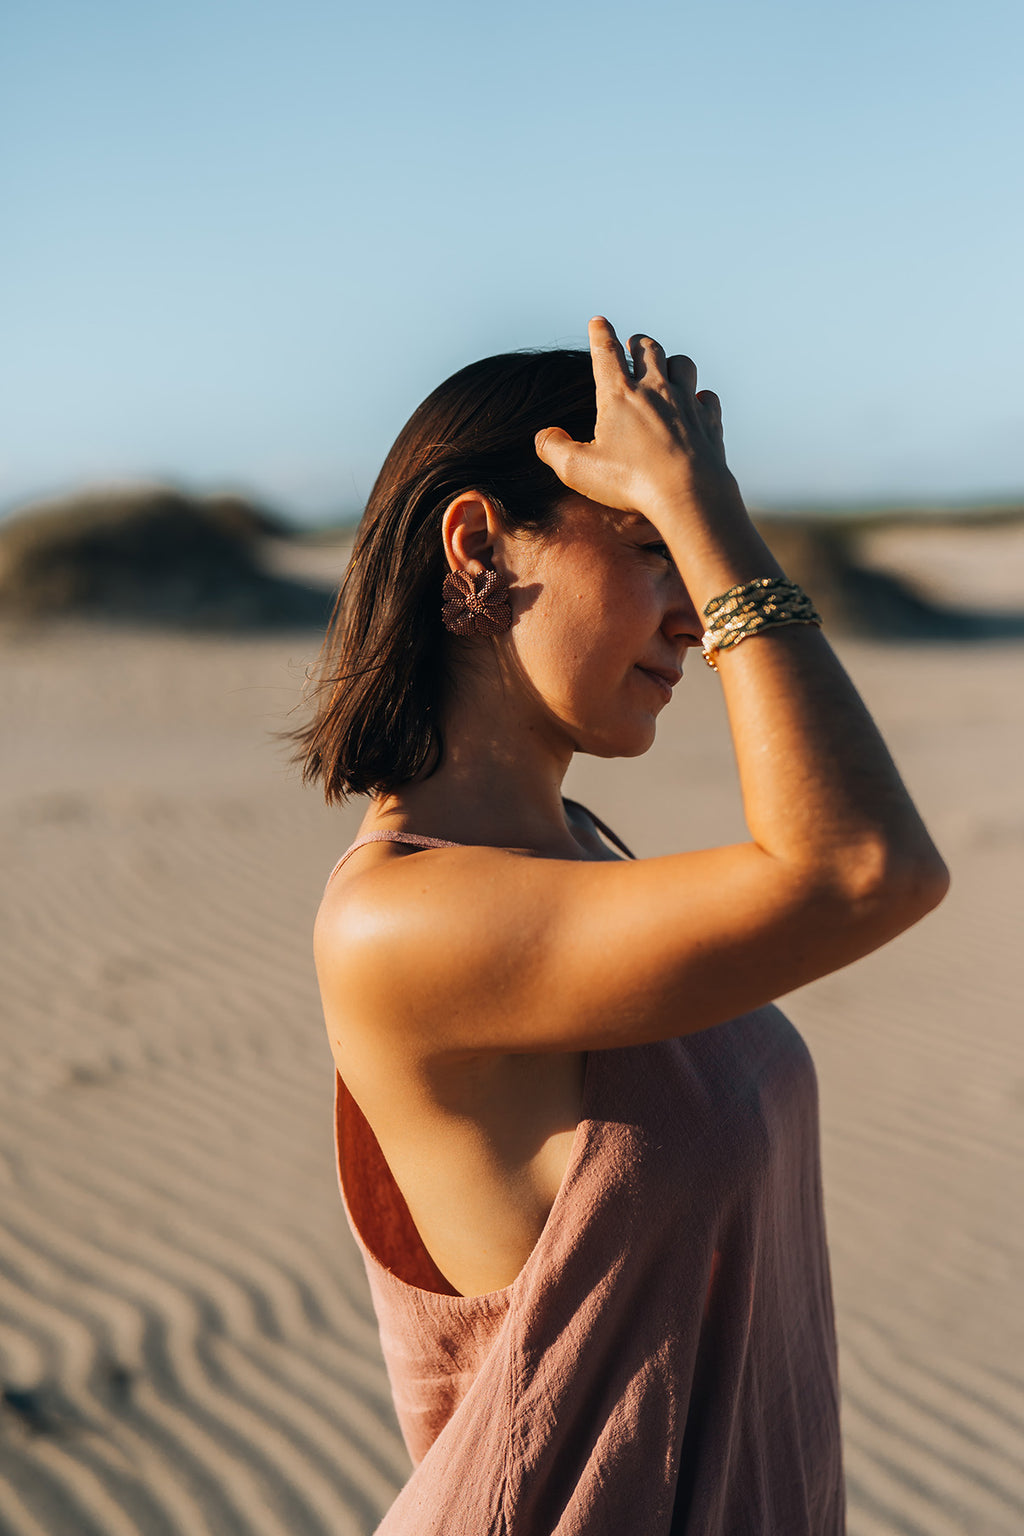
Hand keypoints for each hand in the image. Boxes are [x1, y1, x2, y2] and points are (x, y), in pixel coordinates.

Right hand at [535, 317, 741, 522]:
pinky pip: (707, 397)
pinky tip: (695, 405)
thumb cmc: (630, 481)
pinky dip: (700, 397)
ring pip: (682, 363)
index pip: (606, 352)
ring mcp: (686, 403)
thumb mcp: (578, 470)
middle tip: (633, 345)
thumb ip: (554, 449)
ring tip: (665, 369)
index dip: (600, 333)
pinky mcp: (709, 421)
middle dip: (638, 343)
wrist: (687, 495)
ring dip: (672, 362)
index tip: (598, 322)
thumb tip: (545, 436)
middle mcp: (655, 390)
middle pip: (649, 348)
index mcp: (619, 395)